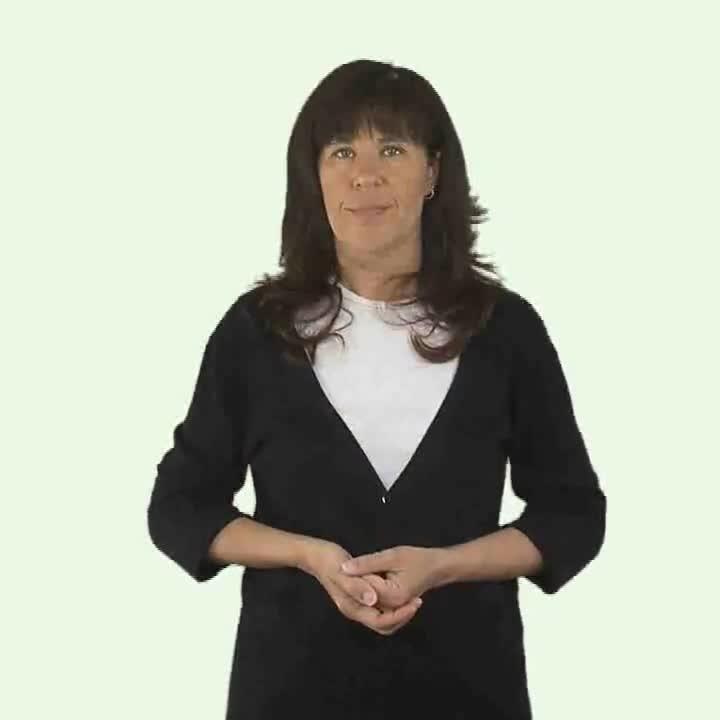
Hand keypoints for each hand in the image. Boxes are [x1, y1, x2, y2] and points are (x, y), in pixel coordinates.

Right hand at [299, 539, 423, 635]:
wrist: (316, 555)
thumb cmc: (328, 560)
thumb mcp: (342, 571)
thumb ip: (357, 586)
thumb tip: (373, 600)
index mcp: (352, 607)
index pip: (381, 621)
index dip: (400, 615)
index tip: (415, 603)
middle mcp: (355, 610)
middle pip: (384, 624)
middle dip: (402, 616)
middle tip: (417, 601)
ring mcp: (357, 605)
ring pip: (383, 618)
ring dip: (398, 611)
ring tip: (412, 598)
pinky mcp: (359, 597)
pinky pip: (379, 607)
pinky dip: (391, 604)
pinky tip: (398, 590)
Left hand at [340, 545, 441, 608]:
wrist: (436, 568)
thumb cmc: (418, 559)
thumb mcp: (392, 556)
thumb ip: (368, 563)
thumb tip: (344, 568)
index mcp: (393, 596)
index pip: (363, 588)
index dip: (355, 574)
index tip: (351, 562)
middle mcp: (392, 608)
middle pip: (363, 601)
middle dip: (355, 585)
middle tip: (354, 568)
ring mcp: (392, 611)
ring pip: (367, 607)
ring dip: (360, 593)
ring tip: (360, 574)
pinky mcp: (391, 609)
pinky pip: (374, 607)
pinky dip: (367, 596)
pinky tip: (366, 581)